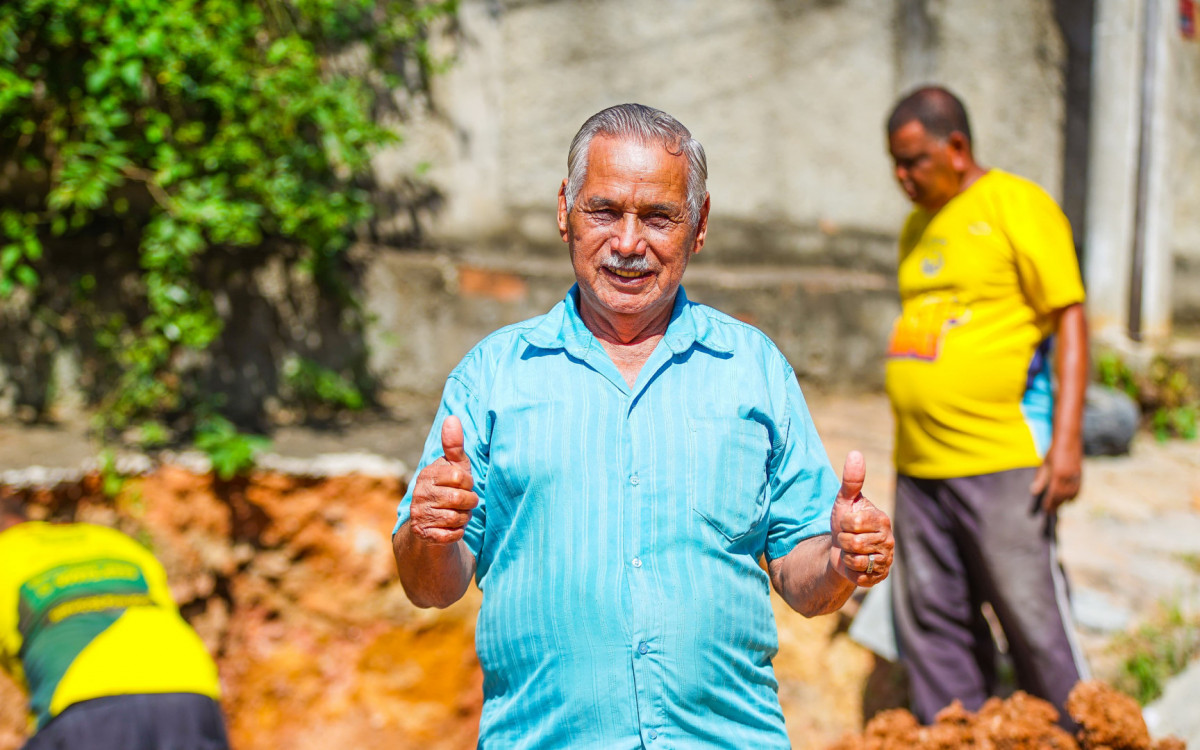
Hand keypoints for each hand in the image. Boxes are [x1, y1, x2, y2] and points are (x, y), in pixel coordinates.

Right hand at [408, 416, 478, 544]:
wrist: (431, 526)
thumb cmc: (449, 490)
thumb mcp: (454, 468)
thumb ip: (454, 445)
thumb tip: (452, 418)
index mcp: (428, 474)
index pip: (460, 477)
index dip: (468, 483)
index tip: (464, 485)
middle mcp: (419, 493)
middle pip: (460, 498)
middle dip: (469, 503)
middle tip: (463, 503)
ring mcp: (419, 514)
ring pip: (457, 517)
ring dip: (463, 518)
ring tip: (457, 514)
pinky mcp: (423, 534)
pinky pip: (452, 534)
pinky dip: (457, 532)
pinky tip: (451, 528)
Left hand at [829, 451, 893, 587]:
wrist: (841, 549)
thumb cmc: (845, 522)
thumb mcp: (844, 501)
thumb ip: (851, 480)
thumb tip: (855, 453)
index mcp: (882, 520)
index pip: (853, 523)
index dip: (843, 524)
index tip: (847, 524)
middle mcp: (888, 540)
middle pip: (853, 543)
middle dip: (843, 541)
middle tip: (848, 539)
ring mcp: (886, 560)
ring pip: (856, 560)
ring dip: (846, 556)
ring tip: (851, 551)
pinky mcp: (879, 577)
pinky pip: (859, 577)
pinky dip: (850, 572)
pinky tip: (854, 565)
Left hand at [1031, 440, 1081, 512]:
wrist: (1069, 439)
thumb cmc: (1054, 451)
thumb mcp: (1044, 464)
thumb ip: (1040, 478)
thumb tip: (1034, 491)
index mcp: (1058, 475)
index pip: (1053, 494)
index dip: (1049, 503)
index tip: (1045, 511)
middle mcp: (1069, 477)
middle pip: (1062, 496)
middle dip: (1056, 505)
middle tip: (1050, 512)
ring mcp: (1076, 476)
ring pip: (1071, 494)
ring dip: (1064, 502)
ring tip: (1058, 507)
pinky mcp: (1081, 474)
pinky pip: (1077, 489)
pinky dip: (1073, 496)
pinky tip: (1069, 500)